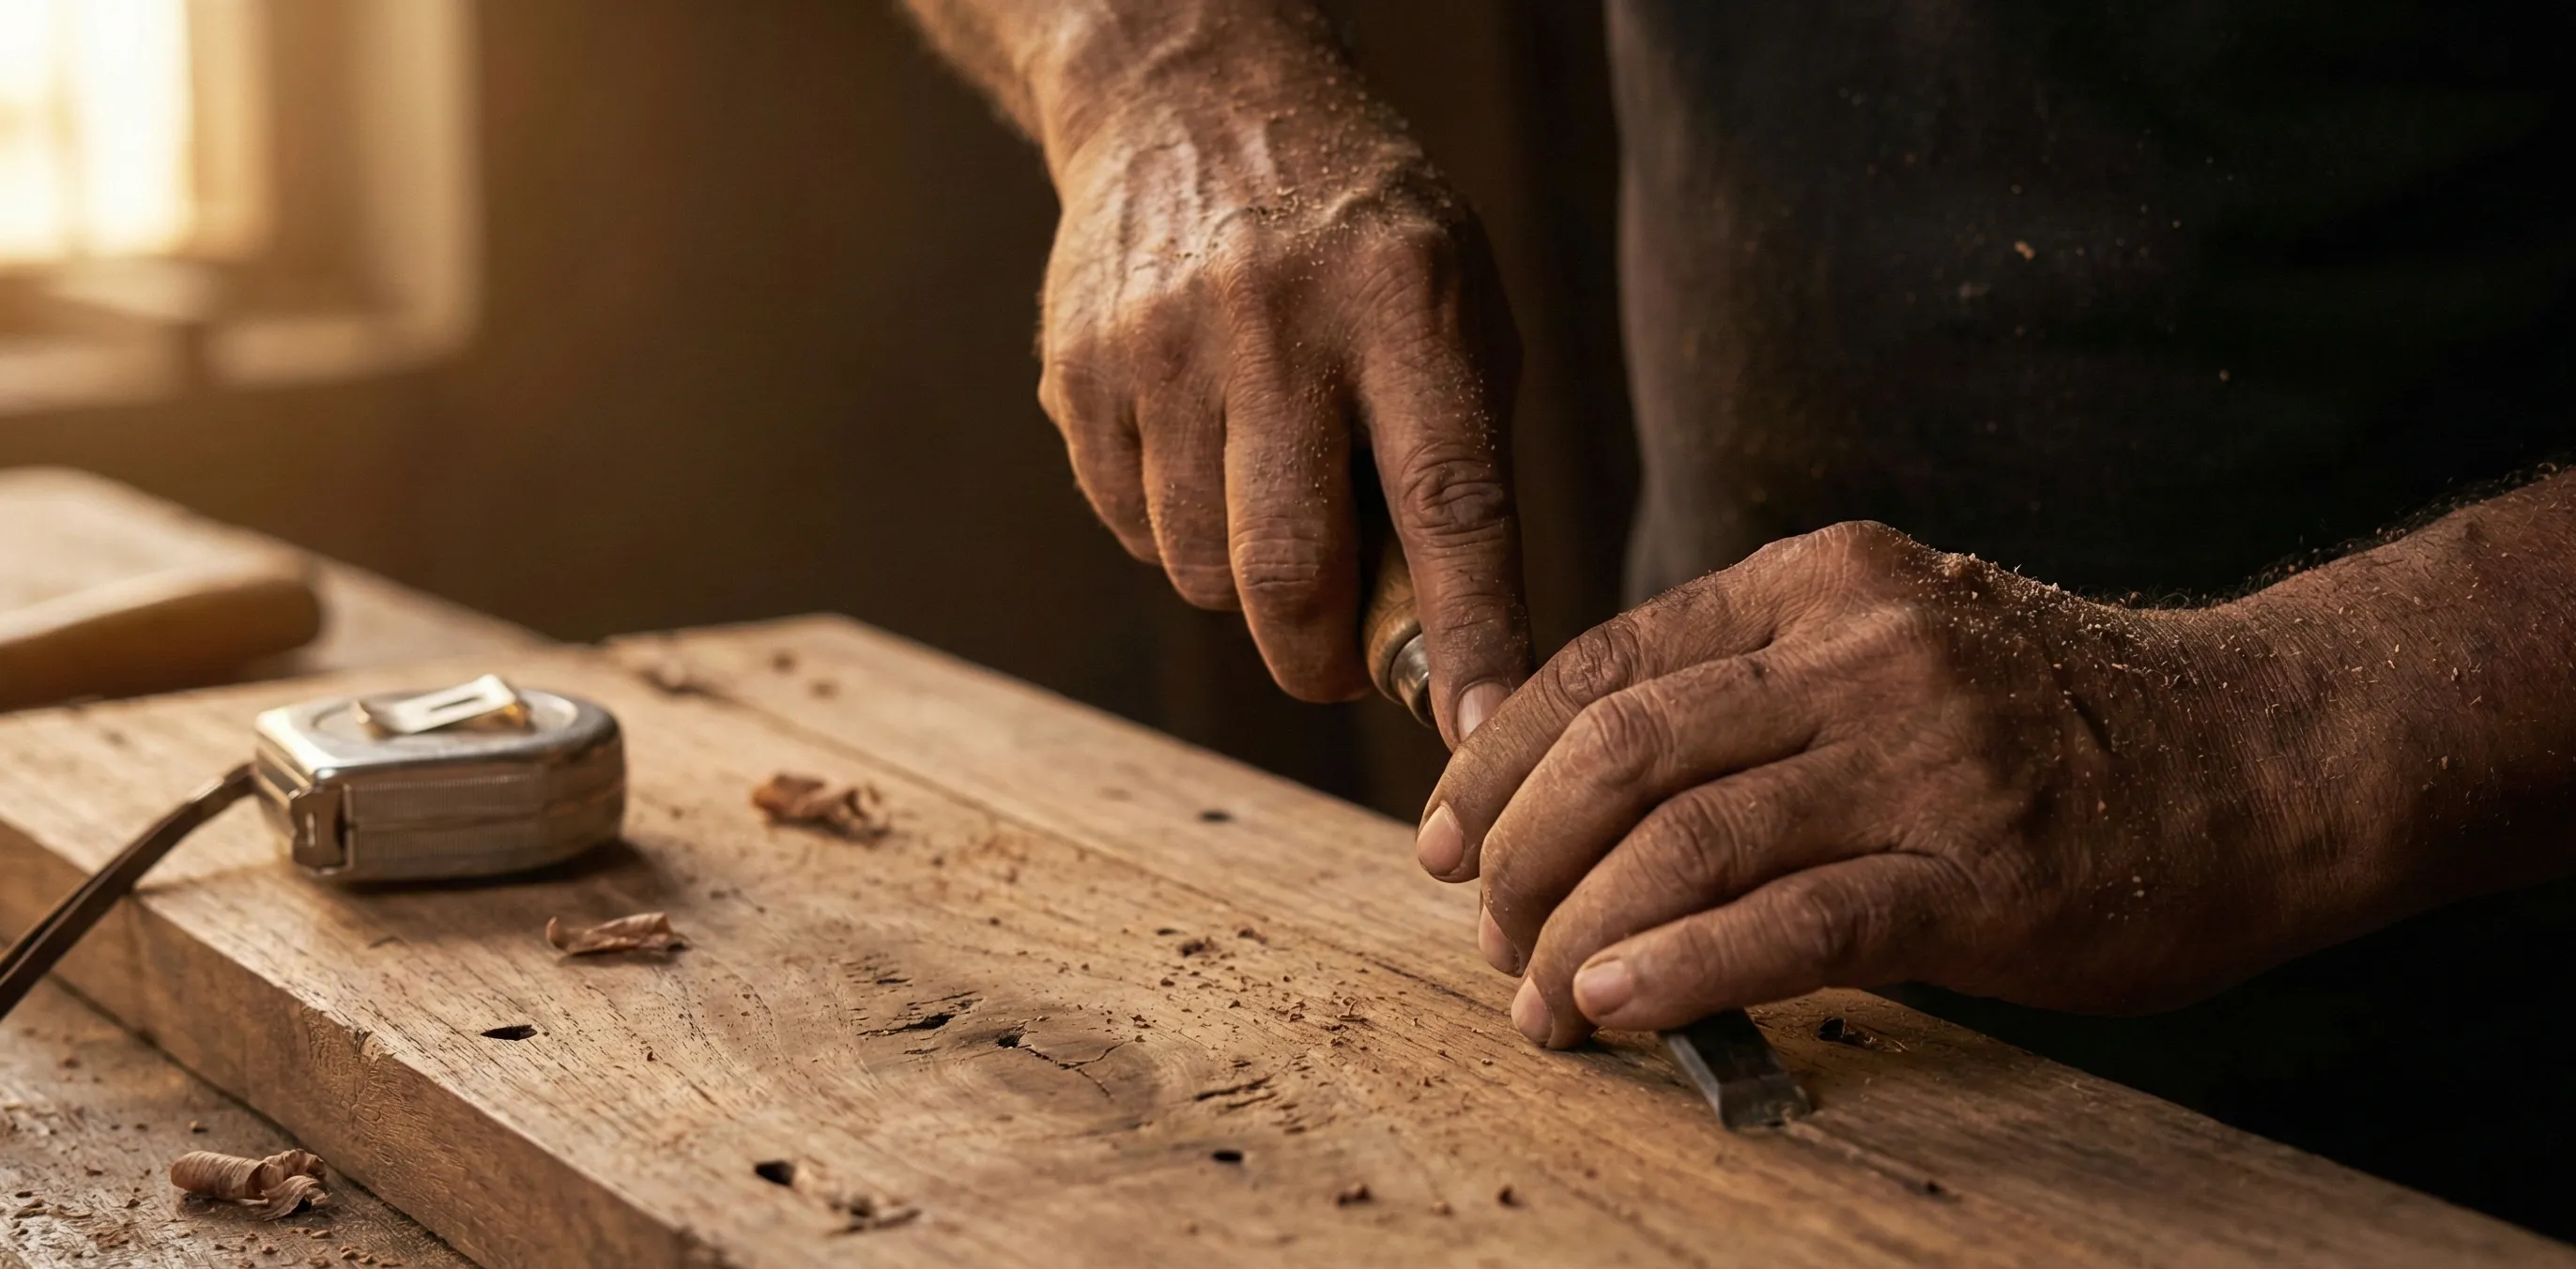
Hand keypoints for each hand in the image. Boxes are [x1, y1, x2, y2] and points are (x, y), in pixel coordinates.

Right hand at [1035, 59, 1528, 738]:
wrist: (1193, 99)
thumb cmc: (1360, 235)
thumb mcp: (1453, 305)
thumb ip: (1458, 464)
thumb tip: (1442, 656)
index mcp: (1404, 297)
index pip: (1447, 502)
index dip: (1469, 633)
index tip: (1483, 731)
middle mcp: (1274, 320)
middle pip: (1286, 573)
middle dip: (1319, 659)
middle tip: (1341, 661)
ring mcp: (1159, 346)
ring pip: (1200, 570)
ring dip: (1246, 586)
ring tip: (1271, 498)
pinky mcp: (1078, 373)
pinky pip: (1131, 528)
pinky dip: (1176, 528)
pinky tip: (1202, 446)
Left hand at [1416, 521, 2381, 1047]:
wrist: (2268, 753)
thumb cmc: (2055, 716)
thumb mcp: (1893, 643)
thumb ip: (1754, 689)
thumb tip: (1581, 786)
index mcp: (1817, 583)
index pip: (1603, 663)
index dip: (1497, 757)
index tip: (1445, 829)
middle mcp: (1859, 652)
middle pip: (1619, 750)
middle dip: (1517, 853)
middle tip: (1486, 926)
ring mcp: (1923, 759)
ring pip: (1684, 842)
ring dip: (1577, 932)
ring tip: (1539, 997)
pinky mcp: (1980, 875)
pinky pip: (1789, 925)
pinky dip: (1679, 971)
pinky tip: (1617, 1006)